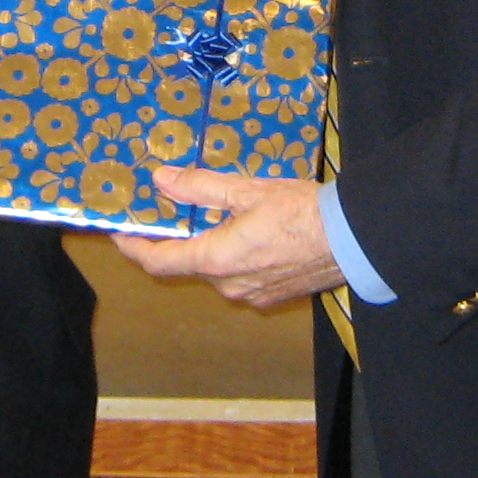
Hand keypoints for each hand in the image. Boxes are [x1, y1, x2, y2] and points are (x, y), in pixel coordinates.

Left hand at [112, 168, 343, 308]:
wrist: (356, 239)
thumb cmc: (302, 211)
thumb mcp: (247, 190)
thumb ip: (201, 187)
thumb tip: (162, 180)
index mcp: (217, 260)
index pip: (160, 261)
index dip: (135, 248)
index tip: (121, 232)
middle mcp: (230, 286)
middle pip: (191, 264)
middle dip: (184, 239)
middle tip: (179, 211)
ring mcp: (253, 295)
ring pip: (219, 271)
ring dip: (214, 248)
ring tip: (225, 216)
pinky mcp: (274, 297)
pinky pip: (244, 277)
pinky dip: (238, 257)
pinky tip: (255, 233)